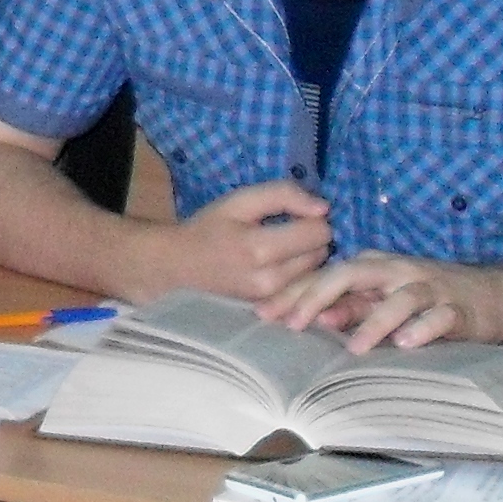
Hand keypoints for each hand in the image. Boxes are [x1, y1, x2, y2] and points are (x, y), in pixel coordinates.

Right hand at [147, 178, 336, 300]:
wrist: (178, 265)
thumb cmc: (208, 228)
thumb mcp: (239, 201)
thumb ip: (282, 195)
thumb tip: (324, 208)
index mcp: (260, 248)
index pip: (319, 231)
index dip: (310, 217)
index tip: (291, 215)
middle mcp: (271, 279)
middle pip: (321, 252)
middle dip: (310, 238)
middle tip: (286, 231)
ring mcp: (272, 298)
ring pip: (316, 271)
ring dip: (307, 256)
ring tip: (284, 248)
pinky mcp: (272, 307)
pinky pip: (303, 286)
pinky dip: (300, 274)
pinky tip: (281, 266)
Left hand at [257, 251, 502, 353]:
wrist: (494, 294)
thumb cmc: (427, 297)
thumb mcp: (383, 299)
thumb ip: (350, 307)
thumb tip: (312, 318)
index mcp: (373, 265)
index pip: (324, 274)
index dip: (292, 293)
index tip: (263, 315)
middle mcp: (396, 270)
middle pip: (350, 274)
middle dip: (318, 297)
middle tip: (295, 325)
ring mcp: (429, 287)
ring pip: (398, 299)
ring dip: (374, 322)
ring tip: (354, 348)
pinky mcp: (458, 308)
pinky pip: (439, 318)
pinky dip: (422, 330)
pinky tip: (406, 344)